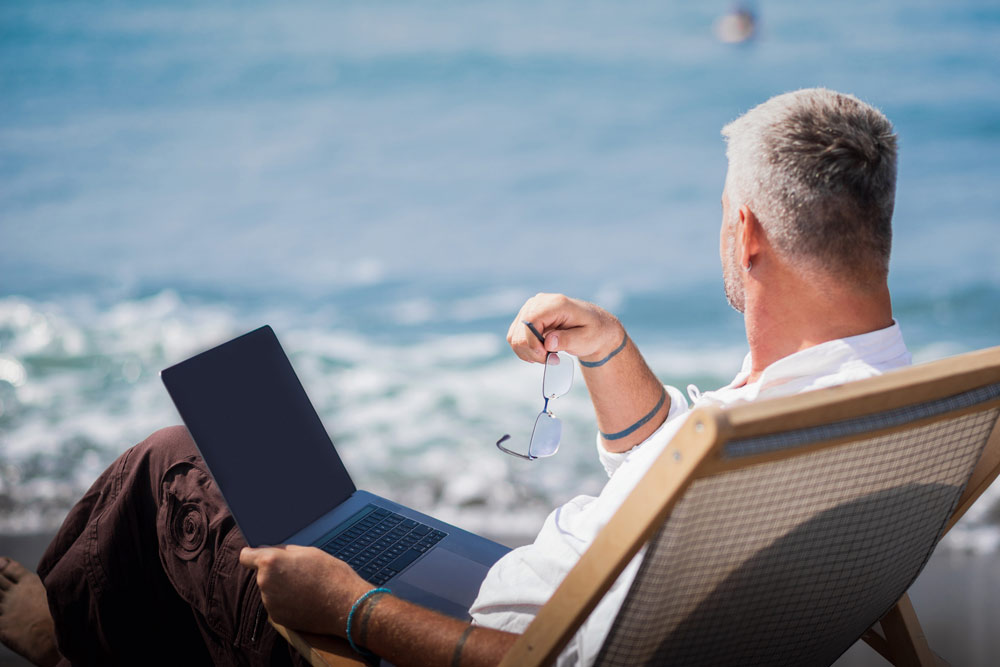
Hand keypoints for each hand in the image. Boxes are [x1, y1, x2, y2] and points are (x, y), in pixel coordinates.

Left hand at [239, 545, 369, 636]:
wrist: (345, 605)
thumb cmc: (331, 574)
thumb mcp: (309, 552)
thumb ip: (284, 551)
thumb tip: (271, 551)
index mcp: (270, 562)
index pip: (246, 556)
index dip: (253, 555)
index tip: (261, 557)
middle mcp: (265, 583)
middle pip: (262, 574)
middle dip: (275, 573)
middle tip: (298, 572)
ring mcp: (270, 602)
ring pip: (270, 590)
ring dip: (281, 589)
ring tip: (305, 588)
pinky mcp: (278, 618)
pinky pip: (277, 605)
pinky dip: (287, 603)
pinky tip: (305, 600)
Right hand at [507, 293, 623, 363]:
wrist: (594, 327)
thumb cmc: (593, 332)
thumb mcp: (586, 339)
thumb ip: (568, 340)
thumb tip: (548, 342)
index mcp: (556, 303)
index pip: (531, 321)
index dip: (533, 342)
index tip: (546, 356)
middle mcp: (540, 302)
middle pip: (520, 331)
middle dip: (532, 351)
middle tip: (551, 359)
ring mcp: (531, 308)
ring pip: (514, 336)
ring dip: (528, 352)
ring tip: (547, 357)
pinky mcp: (526, 317)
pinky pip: (514, 337)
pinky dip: (525, 350)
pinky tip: (540, 353)